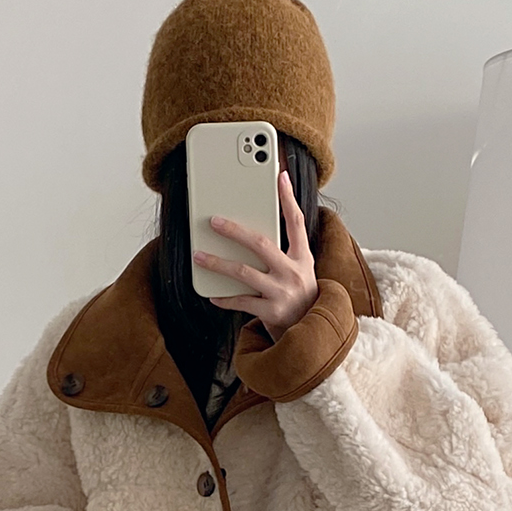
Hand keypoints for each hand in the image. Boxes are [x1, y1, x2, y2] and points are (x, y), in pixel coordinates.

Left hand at [192, 165, 318, 340]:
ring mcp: (282, 292)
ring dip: (218, 263)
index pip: (296, 221)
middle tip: (213, 221)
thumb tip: (254, 231)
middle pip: (261, 243)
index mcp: (303, 257)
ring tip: (199, 257)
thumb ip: (285, 250)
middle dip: (235, 231)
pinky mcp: (271, 312)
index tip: (280, 176)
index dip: (288, 198)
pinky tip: (212, 294)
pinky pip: (241, 301)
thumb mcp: (301, 270)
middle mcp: (294, 272)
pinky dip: (225, 298)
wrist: (312, 334)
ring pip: (244, 272)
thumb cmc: (300, 296)